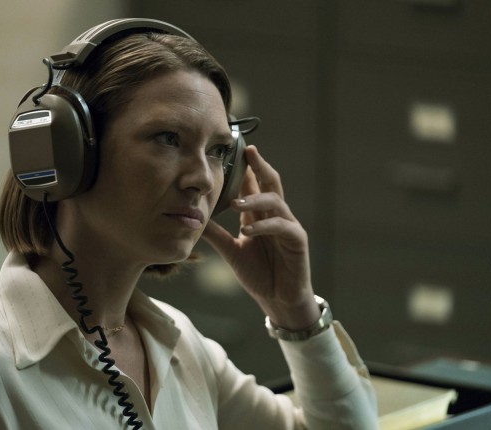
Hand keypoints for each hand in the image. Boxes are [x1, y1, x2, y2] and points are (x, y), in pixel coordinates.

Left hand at [202, 146, 319, 329]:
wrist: (278, 299)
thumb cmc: (258, 273)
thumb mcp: (231, 250)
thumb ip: (215, 233)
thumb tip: (192, 218)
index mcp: (259, 215)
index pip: (253, 185)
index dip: (245, 168)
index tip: (232, 151)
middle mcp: (275, 215)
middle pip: (270, 183)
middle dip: (260, 166)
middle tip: (248, 151)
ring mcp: (288, 226)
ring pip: (276, 201)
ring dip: (255, 199)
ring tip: (234, 203)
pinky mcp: (297, 240)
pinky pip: (282, 227)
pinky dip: (265, 226)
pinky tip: (248, 230)